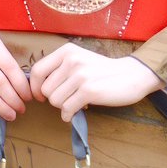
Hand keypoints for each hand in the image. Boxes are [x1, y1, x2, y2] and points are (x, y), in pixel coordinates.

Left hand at [30, 44, 161, 120]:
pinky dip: (68, 115)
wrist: (132, 75)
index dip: (34, 87)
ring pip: (54, 100)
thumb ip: (59, 69)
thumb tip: (36, 87)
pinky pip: (67, 109)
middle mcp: (72, 60)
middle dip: (53, 99)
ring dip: (62, 106)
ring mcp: (81, 75)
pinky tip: (75, 113)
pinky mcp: (89, 90)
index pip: (36, 71)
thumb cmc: (102, 71)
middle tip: (67, 98)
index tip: (40, 96)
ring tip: (75, 102)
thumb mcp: (79, 60)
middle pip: (45, 89)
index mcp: (66, 51)